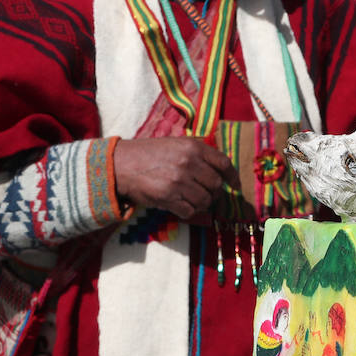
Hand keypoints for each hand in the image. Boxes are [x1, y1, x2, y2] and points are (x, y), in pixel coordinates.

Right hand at [112, 136, 236, 218]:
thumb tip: (220, 170)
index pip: (224, 164)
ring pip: (205, 200)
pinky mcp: (168, 197)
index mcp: (193, 147)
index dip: (232, 177)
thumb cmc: (148, 154)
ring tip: (191, 200)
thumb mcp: (175, 144)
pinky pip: (190, 211)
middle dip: (214, 193)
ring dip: (201, 204)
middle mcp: (188, 163)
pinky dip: (188, 211)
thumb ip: (197, 153)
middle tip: (206, 194)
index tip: (235, 185)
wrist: (120, 164)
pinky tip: (180, 205)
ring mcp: (179, 181)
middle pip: (216, 185)